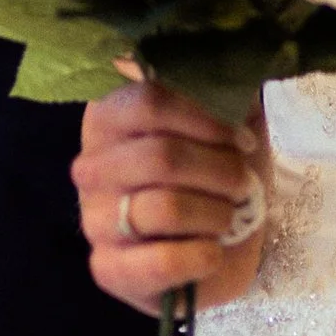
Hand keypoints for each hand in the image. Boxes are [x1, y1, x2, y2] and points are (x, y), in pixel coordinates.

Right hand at [74, 79, 267, 314]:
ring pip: (164, 207)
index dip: (206, 119)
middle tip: (243, 185)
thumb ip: (224, 87)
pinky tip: (212, 252)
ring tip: (228, 218)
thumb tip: (229, 65)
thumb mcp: (230, 121)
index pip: (148, 101)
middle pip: (161, 156)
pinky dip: (201, 256)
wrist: (229, 242)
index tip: (243, 138)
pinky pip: (159, 262)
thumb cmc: (221, 173)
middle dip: (220, 171)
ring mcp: (94, 220)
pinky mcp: (108, 270)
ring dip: (215, 213)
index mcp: (112, 118)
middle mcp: (92, 166)